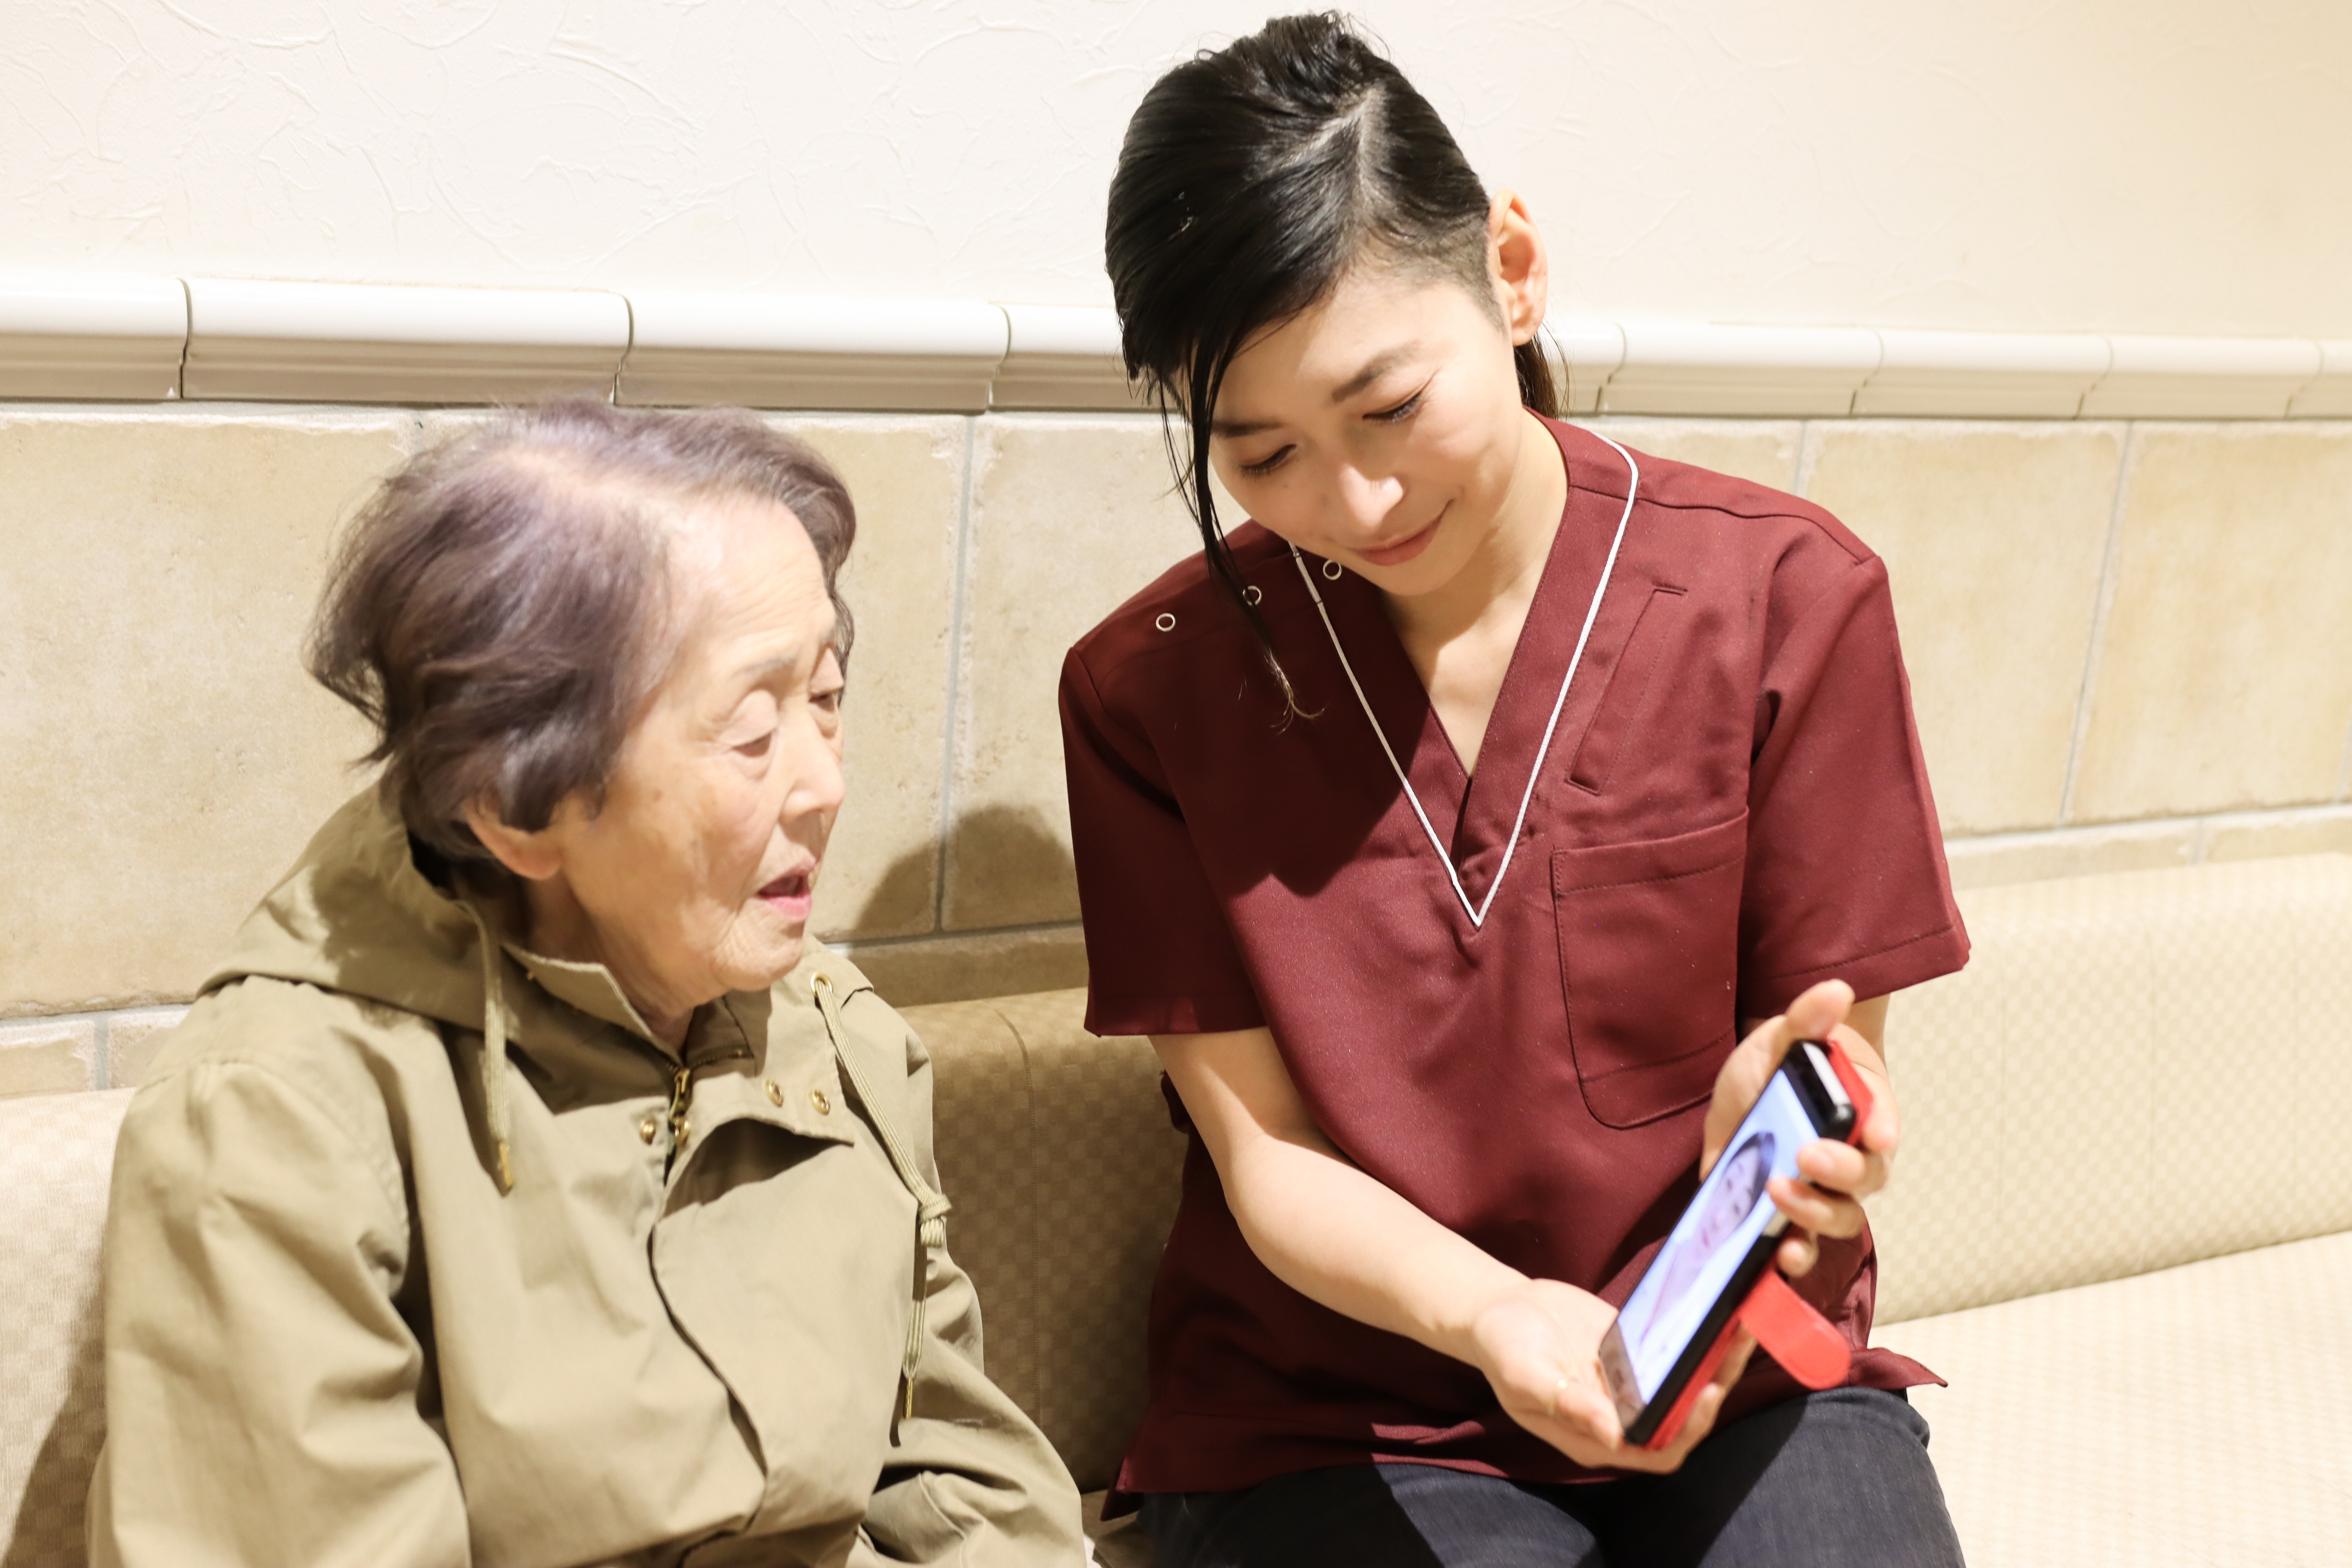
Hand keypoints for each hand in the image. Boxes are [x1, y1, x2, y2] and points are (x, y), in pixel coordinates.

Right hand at [1466, 1276, 1754, 1472]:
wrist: (1500, 1307)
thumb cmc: (1503, 1347)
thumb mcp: (1525, 1375)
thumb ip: (1566, 1404)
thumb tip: (1613, 1434)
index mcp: (1596, 1437)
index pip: (1657, 1451)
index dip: (1687, 1430)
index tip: (1705, 1393)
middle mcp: (1621, 1416)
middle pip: (1682, 1417)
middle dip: (1714, 1387)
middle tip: (1734, 1346)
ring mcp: (1632, 1384)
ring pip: (1686, 1382)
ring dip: (1716, 1360)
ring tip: (1739, 1325)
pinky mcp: (1636, 1352)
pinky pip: (1675, 1350)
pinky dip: (1697, 1335)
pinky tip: (1714, 1309)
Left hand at [1703, 980, 1899, 1278]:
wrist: (1750, 1090)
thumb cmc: (1782, 1062)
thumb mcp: (1784, 1034)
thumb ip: (1808, 1018)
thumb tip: (1835, 991)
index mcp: (1861, 1111)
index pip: (1883, 1124)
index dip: (1883, 1128)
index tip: (1877, 1132)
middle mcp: (1849, 1159)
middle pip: (1863, 1180)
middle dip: (1840, 1171)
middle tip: (1808, 1155)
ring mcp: (1818, 1190)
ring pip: (1837, 1217)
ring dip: (1815, 1217)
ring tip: (1783, 1197)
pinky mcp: (1781, 1214)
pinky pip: (1797, 1243)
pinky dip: (1792, 1254)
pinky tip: (1778, 1256)